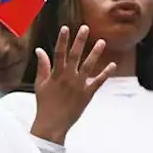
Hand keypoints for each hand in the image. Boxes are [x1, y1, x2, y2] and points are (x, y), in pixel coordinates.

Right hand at [31, 25, 114, 143]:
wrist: (53, 123)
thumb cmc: (45, 103)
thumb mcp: (40, 84)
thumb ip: (42, 66)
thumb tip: (39, 50)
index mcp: (56, 74)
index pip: (58, 53)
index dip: (62, 40)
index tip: (65, 28)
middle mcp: (68, 77)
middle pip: (74, 56)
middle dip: (80, 41)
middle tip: (86, 28)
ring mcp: (78, 85)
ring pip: (88, 66)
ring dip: (95, 53)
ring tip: (102, 42)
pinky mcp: (87, 94)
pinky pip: (98, 82)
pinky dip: (105, 73)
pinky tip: (113, 64)